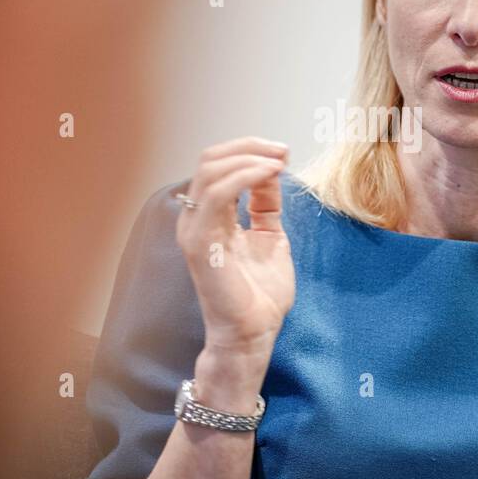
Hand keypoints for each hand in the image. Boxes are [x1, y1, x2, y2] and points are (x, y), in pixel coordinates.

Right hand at [174, 136, 295, 358]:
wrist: (255, 331)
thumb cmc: (260, 293)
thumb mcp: (269, 235)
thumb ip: (265, 203)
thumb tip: (272, 170)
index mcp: (209, 216)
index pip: (218, 165)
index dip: (250, 150)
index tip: (282, 153)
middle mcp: (196, 218)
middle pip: (211, 160)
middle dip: (249, 147)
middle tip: (281, 152)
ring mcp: (195, 229)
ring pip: (210, 170)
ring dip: (248, 158)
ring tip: (277, 162)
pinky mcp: (200, 242)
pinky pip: (215, 194)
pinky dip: (244, 176)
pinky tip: (268, 175)